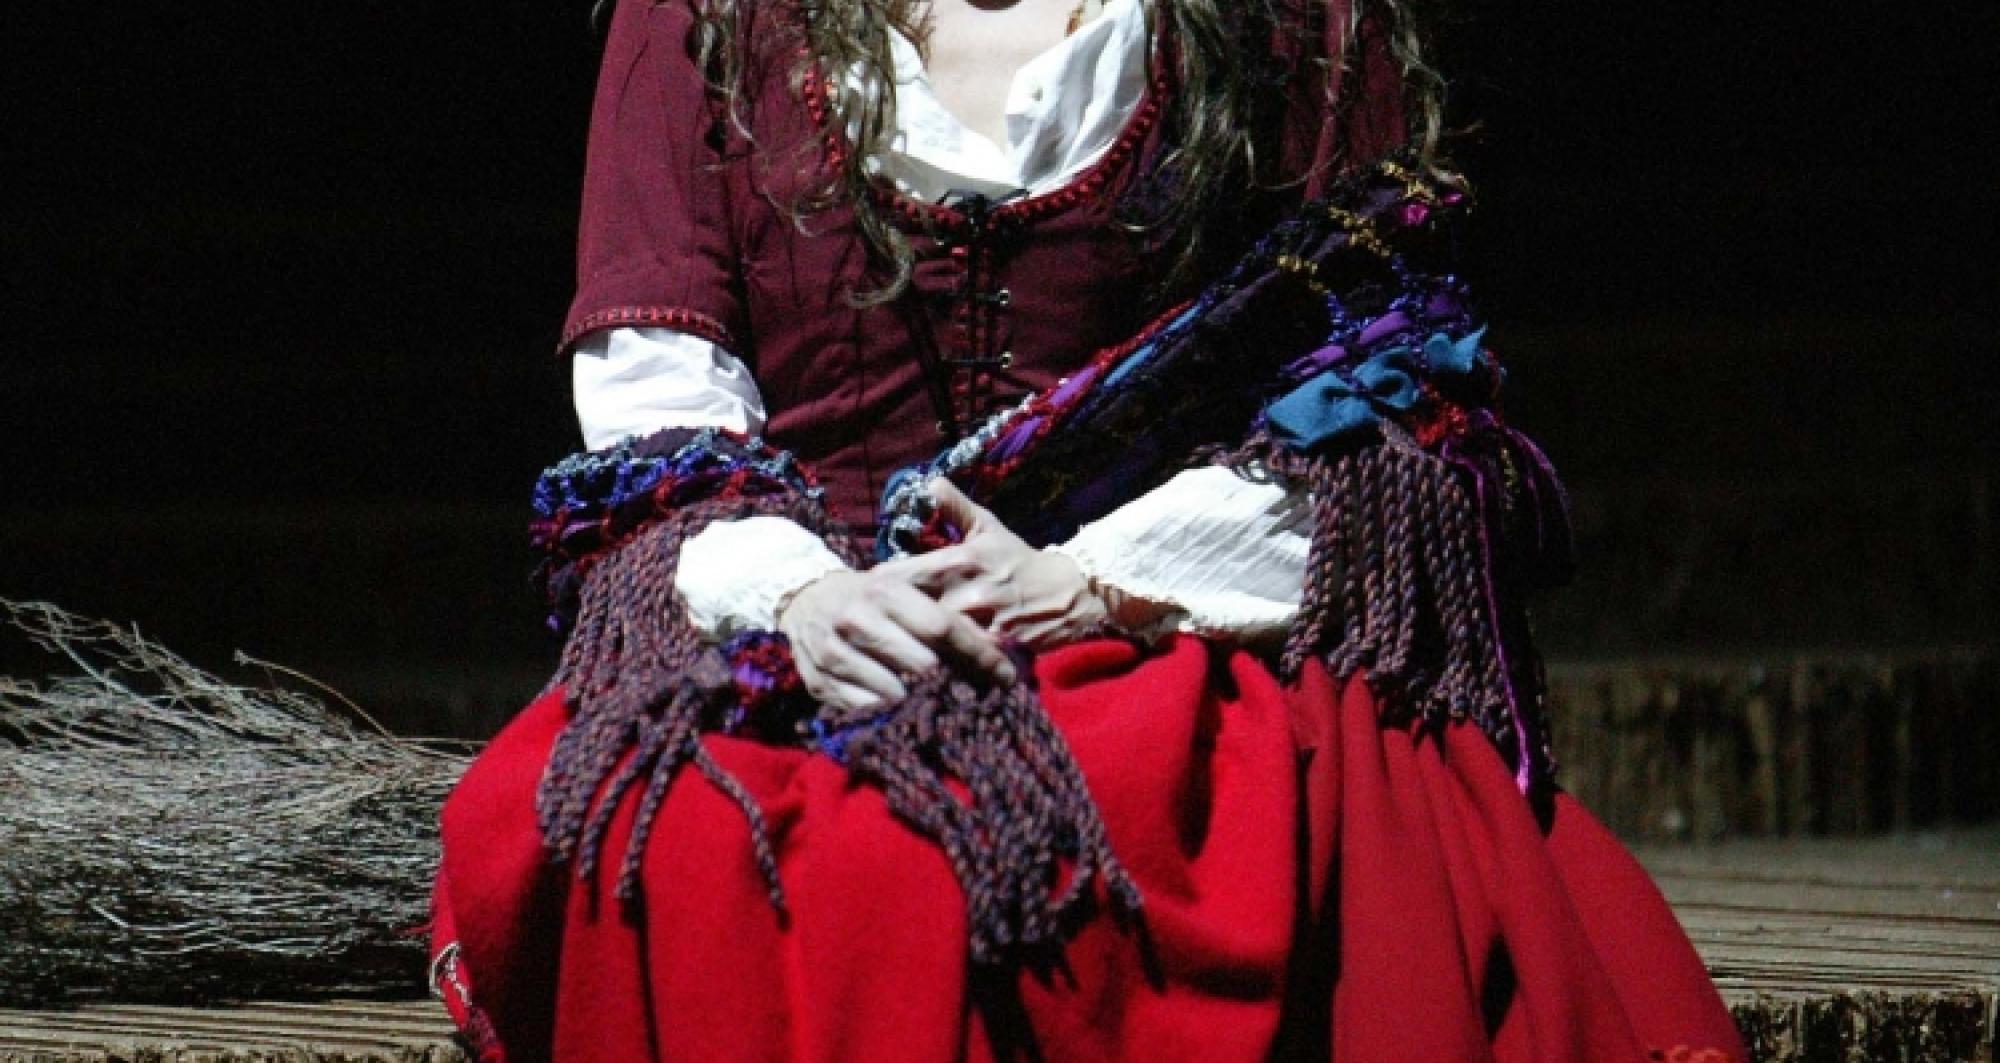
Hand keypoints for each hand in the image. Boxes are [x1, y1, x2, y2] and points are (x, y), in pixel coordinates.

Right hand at [775, 566, 1016, 712]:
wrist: (805, 597)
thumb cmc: (871, 597)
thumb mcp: (905, 591)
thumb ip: (944, 615)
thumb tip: (996, 649)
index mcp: (886, 590)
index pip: (942, 626)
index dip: (979, 654)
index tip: (1006, 676)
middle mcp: (858, 619)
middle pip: (923, 665)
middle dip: (956, 684)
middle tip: (978, 696)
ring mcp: (835, 652)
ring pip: (896, 693)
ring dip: (924, 705)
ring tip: (944, 707)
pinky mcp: (820, 682)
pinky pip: (867, 710)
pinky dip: (891, 716)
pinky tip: (907, 714)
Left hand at [881, 479, 1109, 649]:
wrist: (1069, 594)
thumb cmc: (1020, 560)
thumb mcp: (989, 528)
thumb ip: (956, 507)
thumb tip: (930, 482)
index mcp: (960, 561)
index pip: (900, 576)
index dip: (877, 587)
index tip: (865, 594)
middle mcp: (966, 593)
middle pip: (907, 613)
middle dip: (887, 619)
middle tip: (867, 625)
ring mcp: (979, 625)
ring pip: (927, 640)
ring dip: (907, 644)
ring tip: (886, 647)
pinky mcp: (991, 651)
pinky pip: (954, 661)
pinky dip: (936, 663)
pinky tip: (920, 666)